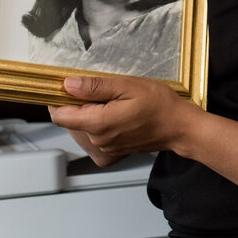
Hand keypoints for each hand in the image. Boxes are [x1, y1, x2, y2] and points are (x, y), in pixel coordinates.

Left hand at [47, 74, 200, 166]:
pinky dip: (98, 125)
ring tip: (111, 102)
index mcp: (98, 123)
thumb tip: (68, 85)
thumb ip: (95, 86)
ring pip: (82, 128)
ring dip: (88, 114)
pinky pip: (94, 137)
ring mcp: (105, 148)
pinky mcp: (112, 152)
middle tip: (100, 91)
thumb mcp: (127, 86)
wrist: (179, 127)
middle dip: (77, 104)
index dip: (58, 99)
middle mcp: (98, 140)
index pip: (59, 115)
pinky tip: (115, 115)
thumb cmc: (159, 104)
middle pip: (70, 121)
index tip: (67, 86)